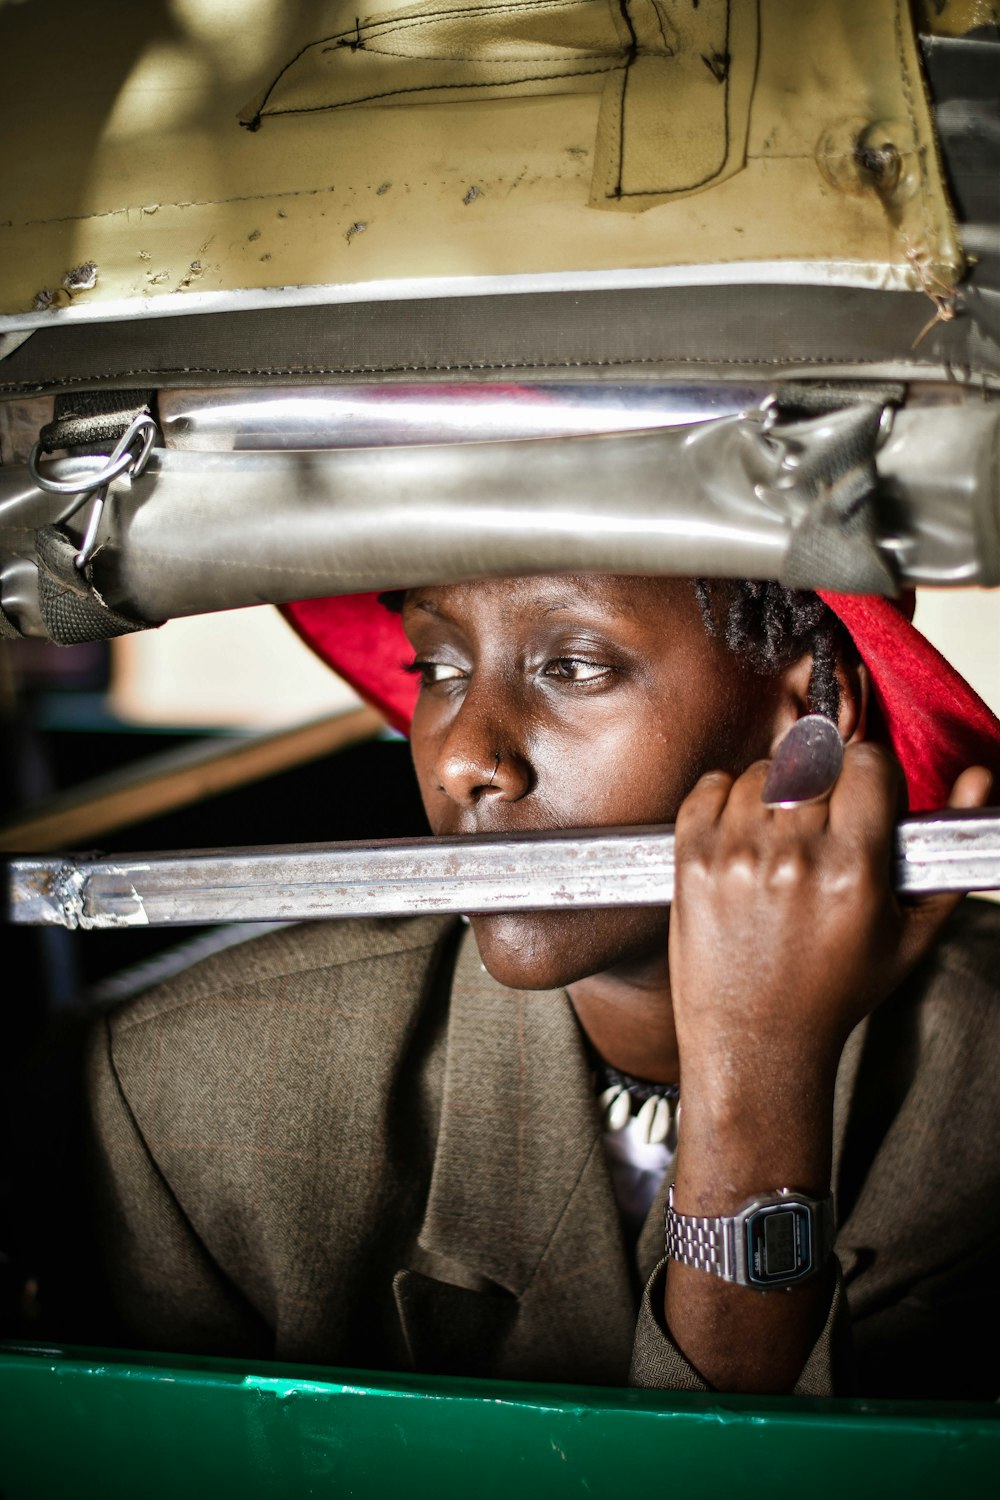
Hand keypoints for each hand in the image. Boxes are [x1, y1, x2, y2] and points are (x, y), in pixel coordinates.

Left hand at [669, 748, 992, 1101]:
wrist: (755, 1038)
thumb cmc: (835, 990)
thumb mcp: (912, 931)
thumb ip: (949, 848)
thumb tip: (980, 777)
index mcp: (853, 869)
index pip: (867, 764)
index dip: (873, 778)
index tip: (867, 802)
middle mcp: (792, 855)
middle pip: (813, 761)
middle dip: (826, 783)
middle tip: (826, 819)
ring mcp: (736, 854)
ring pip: (761, 770)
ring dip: (776, 792)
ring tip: (784, 835)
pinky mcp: (691, 859)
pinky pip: (709, 785)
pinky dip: (726, 797)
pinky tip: (744, 833)